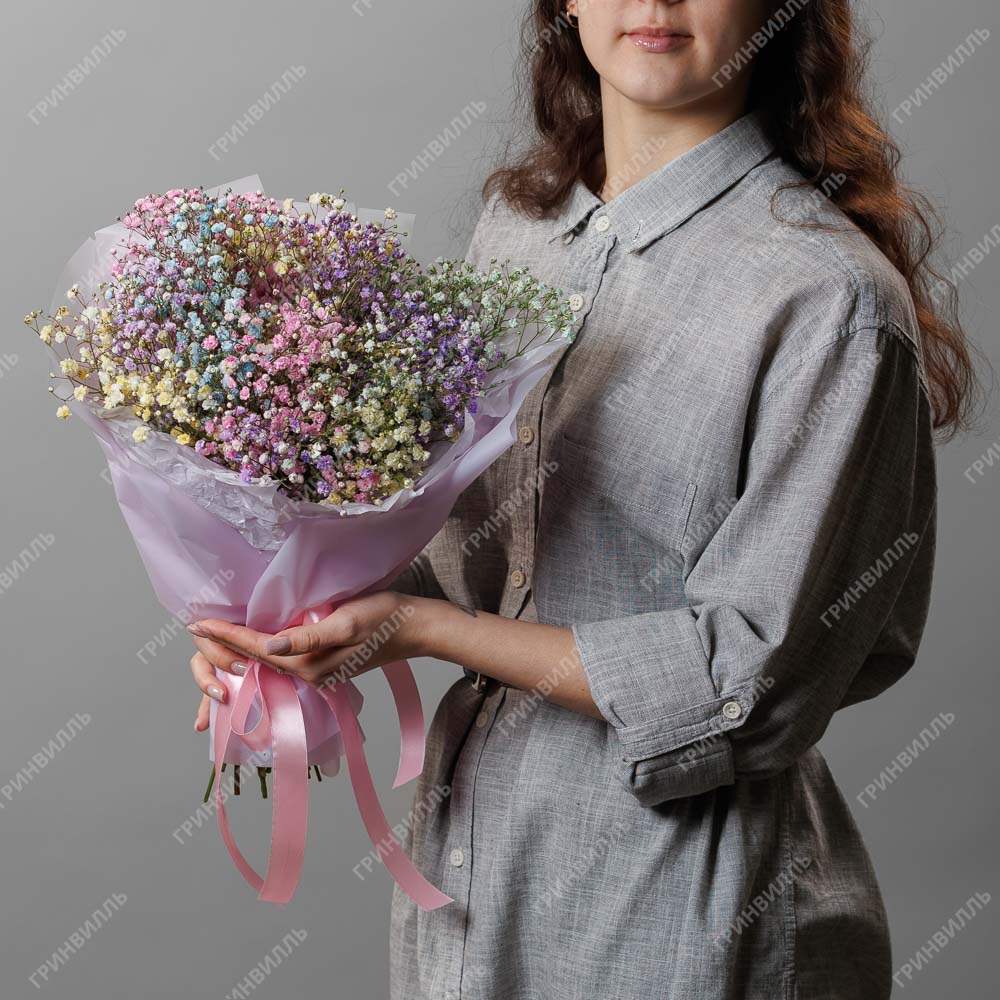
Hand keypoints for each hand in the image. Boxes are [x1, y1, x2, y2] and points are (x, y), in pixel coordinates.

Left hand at [189, 592, 428, 730]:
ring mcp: (316, 674)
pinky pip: (281, 663)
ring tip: (213, 637)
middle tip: (194, 628)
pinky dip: (260, 653)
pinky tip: (252, 644)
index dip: (226, 634)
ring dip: (238, 651)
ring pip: (266, 664)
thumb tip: (270, 645)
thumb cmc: (384, 618)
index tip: (197, 622)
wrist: (415, 628)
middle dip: (223, 647)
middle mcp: (308, 675)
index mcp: (309, 665)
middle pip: (255, 662)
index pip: (257, 648)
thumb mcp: (347, 621)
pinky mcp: (322, 667)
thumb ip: (309, 636)